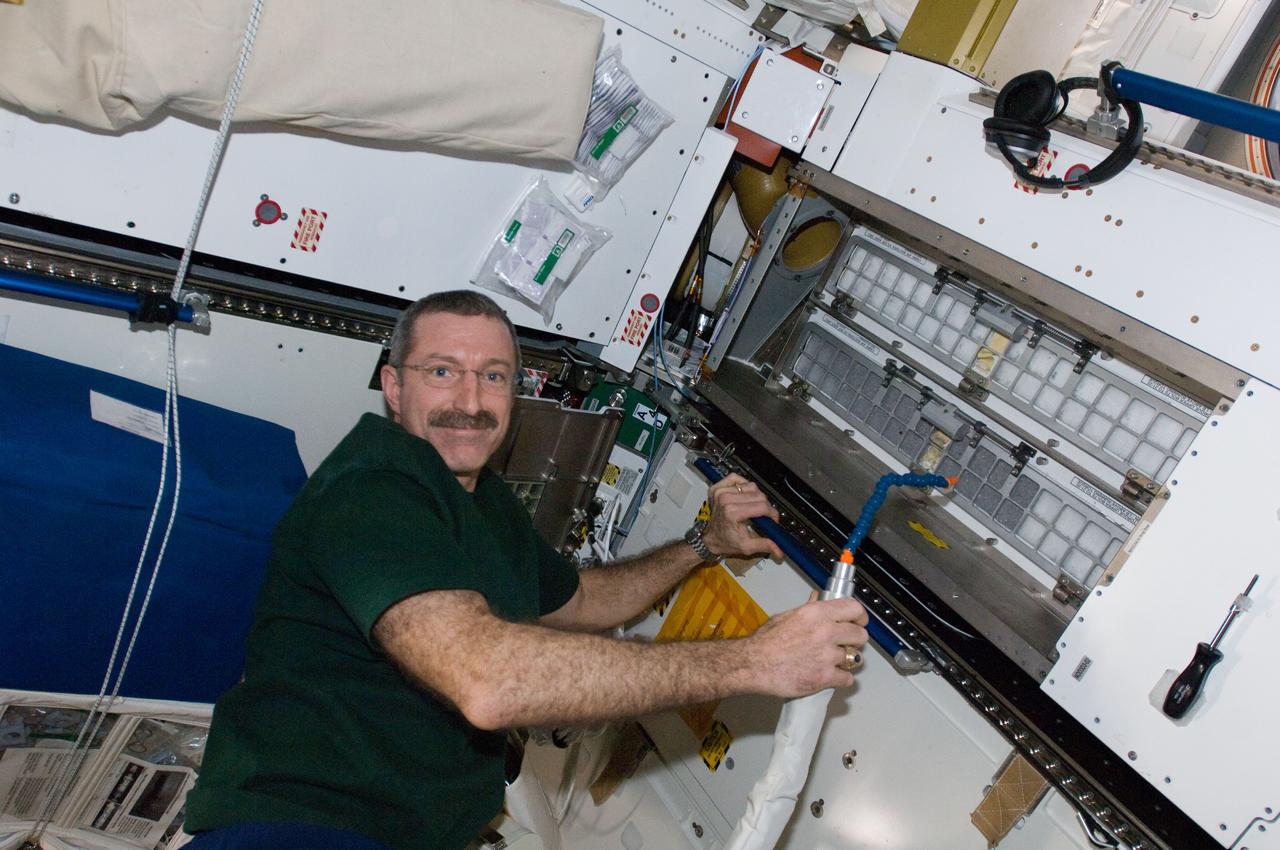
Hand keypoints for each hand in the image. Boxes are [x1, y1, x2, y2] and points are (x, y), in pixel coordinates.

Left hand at [701, 473, 784, 559]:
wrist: (710, 538)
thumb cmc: (725, 541)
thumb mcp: (746, 547)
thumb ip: (765, 545)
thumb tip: (779, 549)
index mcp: (732, 513)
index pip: (762, 507)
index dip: (772, 514)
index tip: (773, 520)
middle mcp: (725, 499)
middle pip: (759, 495)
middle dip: (765, 506)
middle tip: (763, 516)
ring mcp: (721, 492)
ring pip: (751, 486)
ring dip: (755, 496)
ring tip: (752, 507)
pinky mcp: (718, 487)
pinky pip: (736, 478)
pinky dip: (743, 485)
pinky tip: (743, 495)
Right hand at [747, 593, 868, 696]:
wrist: (753, 664)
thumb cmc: (765, 641)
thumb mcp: (786, 616)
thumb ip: (808, 608)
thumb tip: (818, 599)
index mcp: (817, 613)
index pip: (854, 609)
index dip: (859, 616)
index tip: (859, 621)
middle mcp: (826, 632)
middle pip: (860, 635)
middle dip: (854, 640)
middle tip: (845, 643)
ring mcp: (827, 656)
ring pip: (854, 658)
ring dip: (845, 660)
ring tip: (832, 661)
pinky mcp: (824, 677)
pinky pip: (848, 678)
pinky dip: (841, 678)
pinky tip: (831, 675)